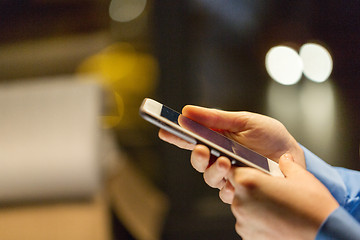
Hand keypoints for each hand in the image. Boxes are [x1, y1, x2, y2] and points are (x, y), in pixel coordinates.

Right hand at [159, 105, 304, 202]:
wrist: (292, 155)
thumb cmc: (269, 135)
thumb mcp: (244, 120)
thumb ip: (216, 118)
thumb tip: (187, 111)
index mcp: (218, 139)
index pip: (192, 138)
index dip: (176, 135)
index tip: (164, 130)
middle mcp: (220, 157)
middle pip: (198, 161)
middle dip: (196, 157)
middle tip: (201, 150)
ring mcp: (229, 174)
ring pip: (209, 178)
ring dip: (213, 171)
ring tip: (225, 163)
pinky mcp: (240, 188)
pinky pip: (226, 193)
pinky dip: (228, 188)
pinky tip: (235, 182)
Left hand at [229, 153, 338, 239]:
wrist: (326, 236)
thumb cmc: (314, 207)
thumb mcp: (301, 177)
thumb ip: (287, 165)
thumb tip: (284, 158)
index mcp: (249, 182)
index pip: (233, 169)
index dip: (243, 169)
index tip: (252, 172)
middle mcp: (240, 202)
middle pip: (237, 189)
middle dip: (251, 188)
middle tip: (271, 190)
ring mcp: (243, 222)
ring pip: (243, 207)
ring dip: (254, 205)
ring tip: (276, 206)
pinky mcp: (248, 237)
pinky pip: (248, 223)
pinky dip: (257, 220)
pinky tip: (275, 219)